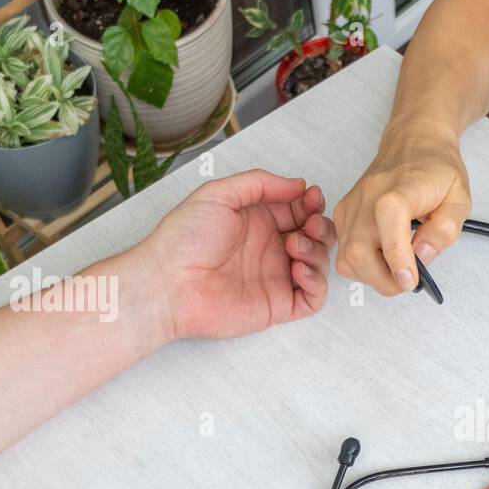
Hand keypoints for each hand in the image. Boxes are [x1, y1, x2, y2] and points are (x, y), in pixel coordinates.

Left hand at [125, 169, 336, 343]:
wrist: (168, 284)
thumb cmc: (183, 240)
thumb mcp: (217, 194)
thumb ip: (259, 183)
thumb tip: (297, 184)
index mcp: (258, 222)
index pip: (298, 210)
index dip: (311, 203)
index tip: (312, 197)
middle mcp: (270, 249)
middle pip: (314, 236)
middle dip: (321, 226)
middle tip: (310, 223)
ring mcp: (276, 277)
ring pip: (318, 264)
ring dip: (317, 251)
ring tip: (294, 246)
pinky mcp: (278, 305)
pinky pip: (313, 298)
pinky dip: (317, 282)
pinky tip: (298, 270)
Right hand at [333, 126, 470, 294]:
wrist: (414, 141)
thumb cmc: (438, 169)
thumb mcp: (460, 199)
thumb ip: (445, 230)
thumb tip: (422, 256)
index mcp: (399, 190)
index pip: (389, 229)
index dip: (398, 261)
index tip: (411, 281)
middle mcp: (368, 197)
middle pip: (358, 253)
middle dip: (383, 280)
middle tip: (407, 280)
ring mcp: (351, 205)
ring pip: (347, 258)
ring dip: (372, 275)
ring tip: (396, 267)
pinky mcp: (342, 213)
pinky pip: (343, 252)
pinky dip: (361, 264)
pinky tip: (382, 255)